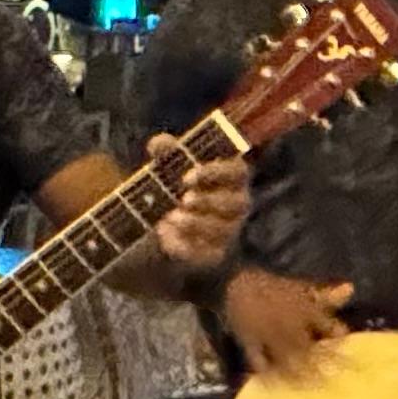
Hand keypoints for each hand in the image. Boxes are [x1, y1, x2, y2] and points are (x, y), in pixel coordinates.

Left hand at [144, 147, 247, 273]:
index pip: (238, 171)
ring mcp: (229, 232)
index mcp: (232, 178)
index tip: (188, 176)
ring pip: (223, 230)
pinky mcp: (215, 255)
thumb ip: (167, 153)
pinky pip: (207, 254)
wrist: (168, 229)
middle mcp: (237, 205)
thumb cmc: (177, 190)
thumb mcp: (170, 168)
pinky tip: (165, 235)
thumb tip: (159, 143)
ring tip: (170, 217)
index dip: (216, 173)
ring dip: (196, 223)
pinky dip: (184, 245)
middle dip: (209, 200)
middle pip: (237, 203)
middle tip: (183, 199)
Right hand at [223, 269, 351, 378]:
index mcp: (303, 310)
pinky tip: (274, 388)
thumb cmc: (275, 288)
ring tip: (312, 391)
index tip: (357, 355)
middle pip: (310, 350)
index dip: (340, 340)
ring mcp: (268, 335)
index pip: (328, 327)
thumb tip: (352, 289)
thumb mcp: (302, 288)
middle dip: (325, 367)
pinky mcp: (250, 342)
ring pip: (287, 360)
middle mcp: (288, 324)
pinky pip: (258, 361)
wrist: (236, 282)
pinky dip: (266, 374)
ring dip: (300, 376)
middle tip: (339, 384)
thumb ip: (326, 296)